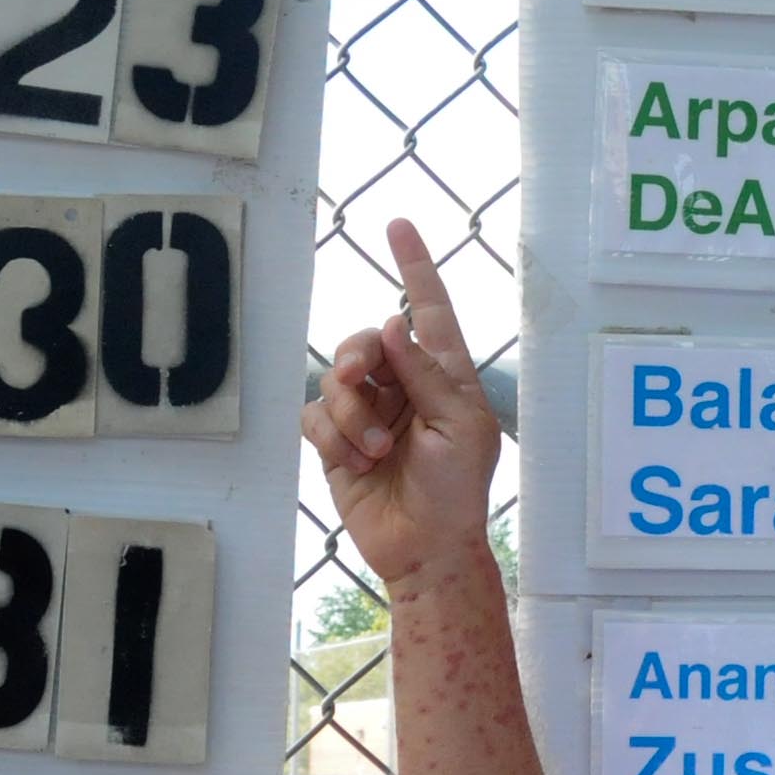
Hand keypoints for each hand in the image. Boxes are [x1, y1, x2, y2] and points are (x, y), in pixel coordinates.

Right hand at [306, 219, 505, 594]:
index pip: (428, 309)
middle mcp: (404, 385)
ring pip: (336, 379)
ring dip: (352, 413)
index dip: (414, 266)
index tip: (399, 225)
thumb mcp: (458, 427)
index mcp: (444, 375)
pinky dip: (333, 437)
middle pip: (365, 340)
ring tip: (376, 450)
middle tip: (360, 379)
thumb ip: (424, 374)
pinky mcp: (338, 441)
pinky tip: (356, 462)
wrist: (425, 548)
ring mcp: (368, 412)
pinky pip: (316, 416)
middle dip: (358, 356)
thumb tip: (391, 324)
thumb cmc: (457, 490)